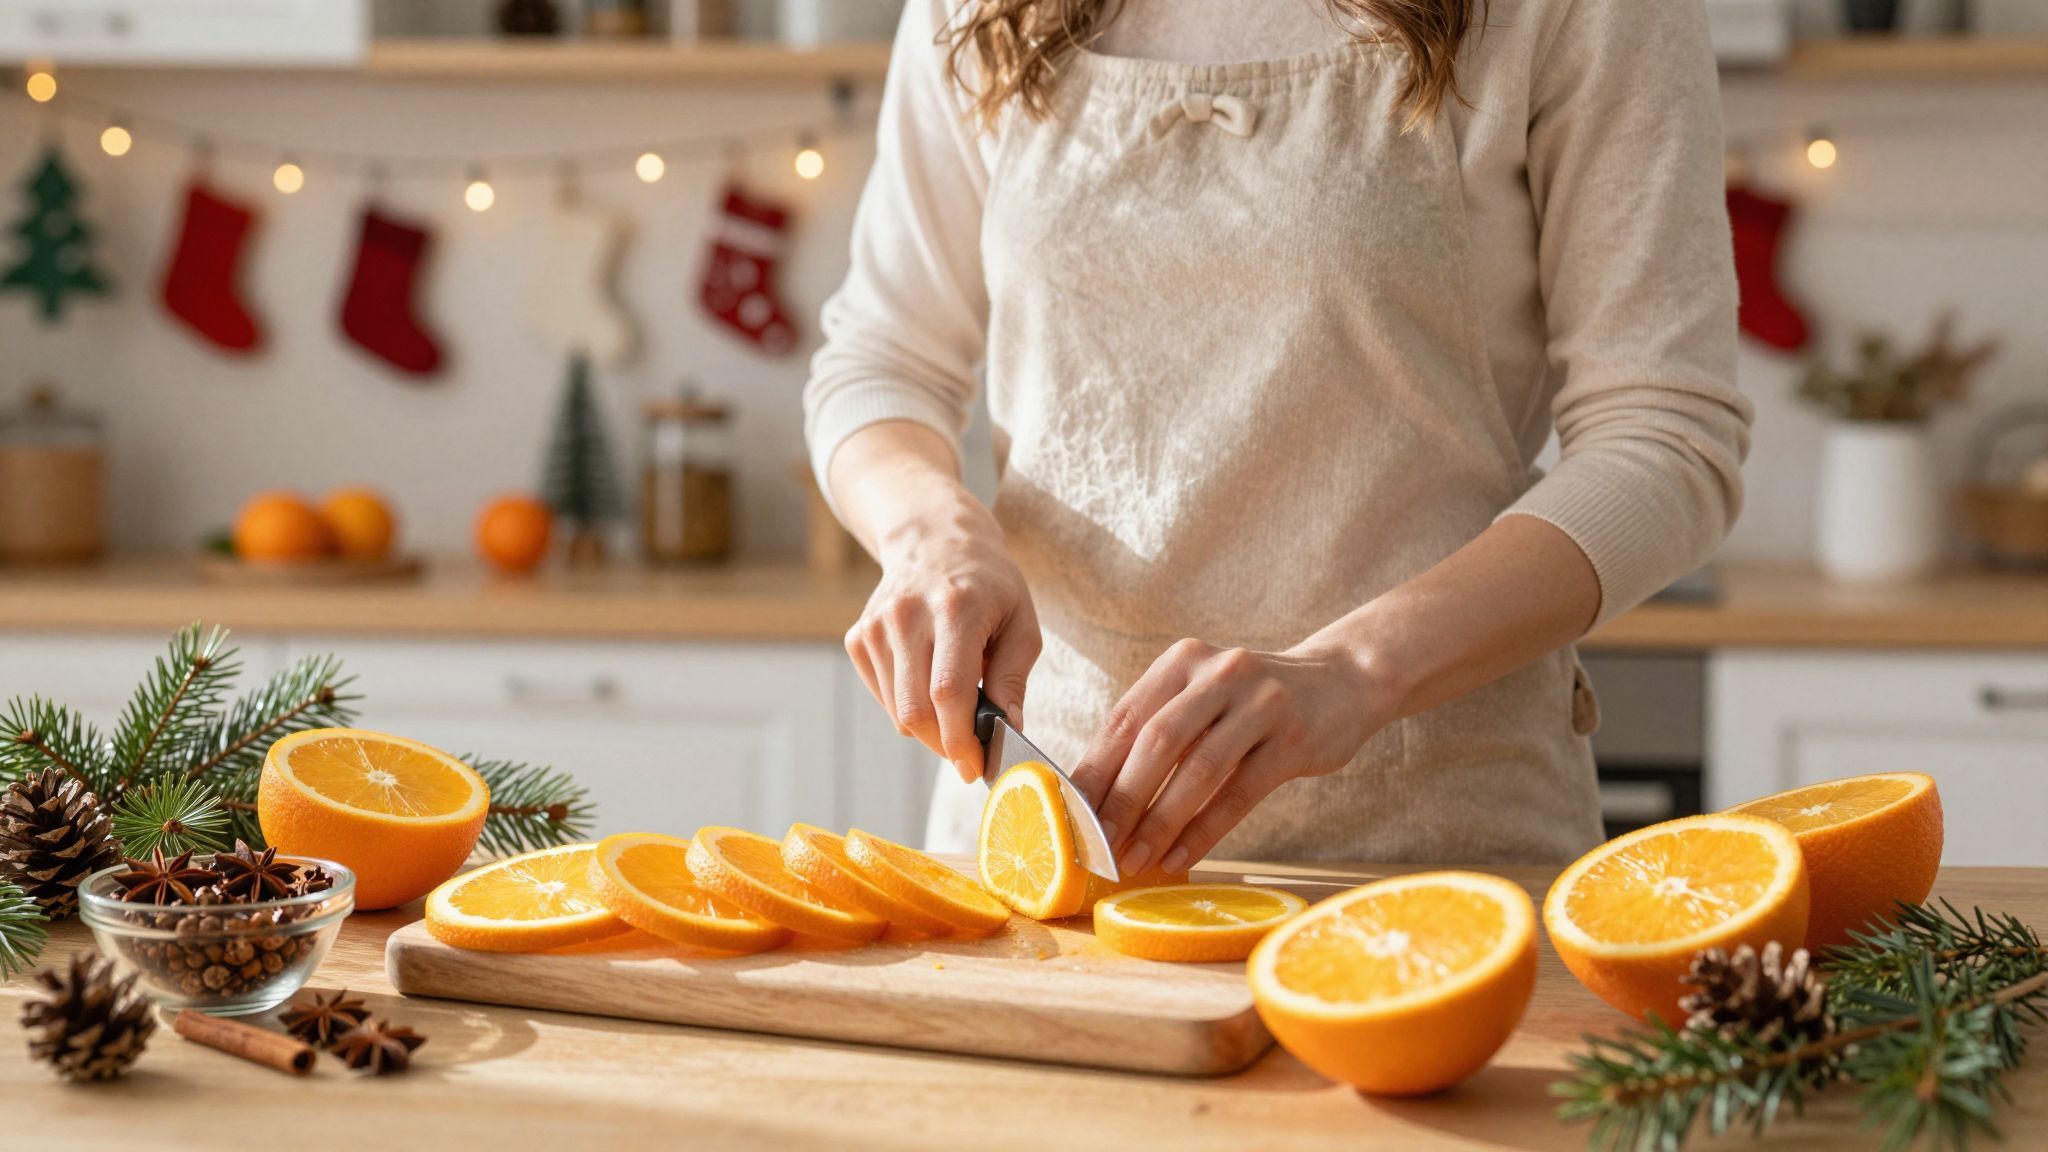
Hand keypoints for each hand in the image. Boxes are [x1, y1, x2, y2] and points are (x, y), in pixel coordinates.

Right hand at [845, 494, 1040, 782]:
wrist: (934, 539)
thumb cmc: (989, 585)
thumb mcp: (1021, 622)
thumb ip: (1015, 679)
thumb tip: (1008, 732)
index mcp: (955, 608)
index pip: (948, 690)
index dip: (961, 738)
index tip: (976, 767)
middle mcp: (907, 615)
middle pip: (916, 710)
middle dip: (946, 744)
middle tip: (970, 752)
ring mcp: (876, 626)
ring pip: (898, 711)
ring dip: (930, 727)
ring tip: (956, 705)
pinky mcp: (858, 637)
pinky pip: (884, 698)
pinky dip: (909, 707)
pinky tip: (928, 682)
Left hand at [1067, 638, 1387, 876]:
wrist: (1343, 682)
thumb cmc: (1252, 703)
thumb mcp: (1202, 696)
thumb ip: (1157, 730)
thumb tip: (1094, 795)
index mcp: (1182, 662)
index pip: (1124, 719)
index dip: (1093, 771)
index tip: (1067, 815)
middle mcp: (1218, 674)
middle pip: (1155, 743)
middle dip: (1120, 801)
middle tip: (1097, 845)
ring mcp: (1260, 703)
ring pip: (1198, 771)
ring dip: (1160, 823)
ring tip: (1135, 860)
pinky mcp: (1293, 738)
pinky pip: (1239, 793)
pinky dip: (1205, 831)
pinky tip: (1181, 858)